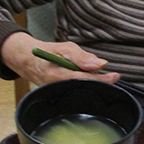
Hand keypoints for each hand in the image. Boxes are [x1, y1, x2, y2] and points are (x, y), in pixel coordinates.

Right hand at [0, 32, 121, 85]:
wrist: (28, 60)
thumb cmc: (47, 52)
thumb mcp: (65, 48)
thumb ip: (82, 57)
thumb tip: (100, 64)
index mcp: (58, 75)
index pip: (85, 80)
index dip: (102, 80)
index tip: (115, 76)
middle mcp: (58, 88)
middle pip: (85, 89)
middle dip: (100, 84)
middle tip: (112, 77)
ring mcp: (58, 93)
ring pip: (82, 91)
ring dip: (92, 84)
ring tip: (100, 77)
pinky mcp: (59, 95)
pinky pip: (76, 92)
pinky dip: (85, 86)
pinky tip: (89, 81)